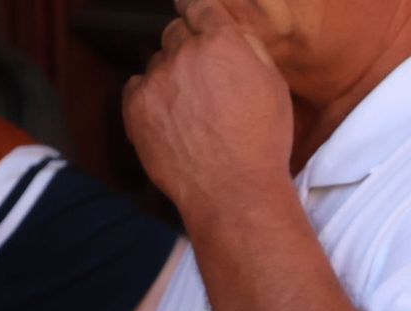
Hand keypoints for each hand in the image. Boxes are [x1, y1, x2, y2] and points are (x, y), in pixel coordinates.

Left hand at [123, 0, 293, 213]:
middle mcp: (184, 53)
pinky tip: (170, 123)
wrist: (234, 191)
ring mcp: (156, 80)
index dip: (193, 7)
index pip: (199, 6)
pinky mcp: (136, 107)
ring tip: (190, 115)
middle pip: (174, 34)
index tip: (188, 7)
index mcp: (221, 42)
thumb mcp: (274, 88)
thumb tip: (230, 35)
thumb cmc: (261, 144)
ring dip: (170, 79)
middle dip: (186, 50)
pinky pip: (136, 89)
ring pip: (156, 64)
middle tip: (202, 83)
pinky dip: (149, 99)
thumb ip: (249, 51)